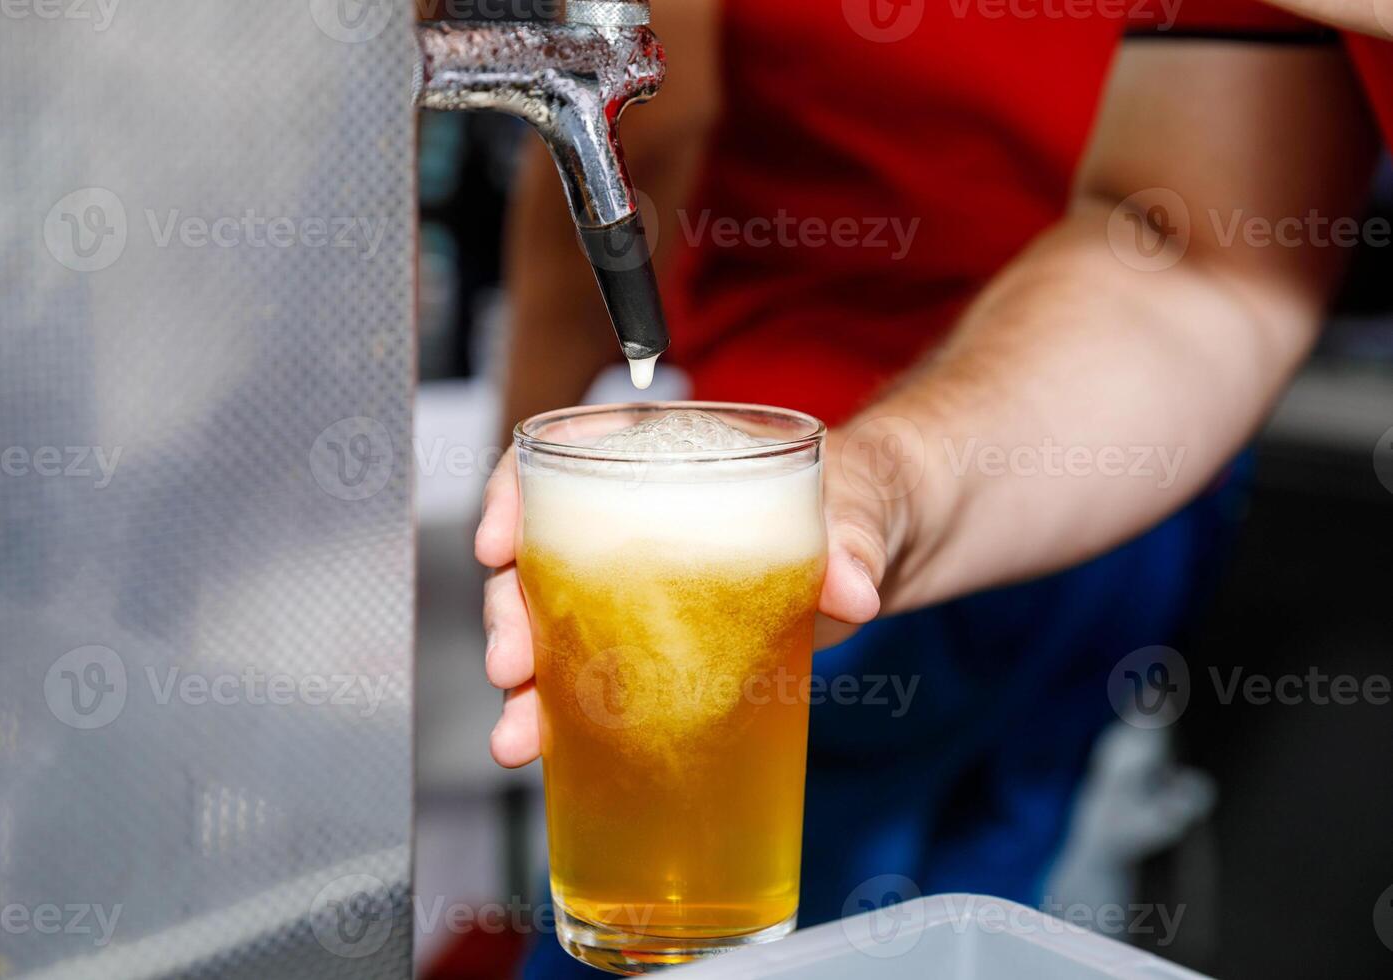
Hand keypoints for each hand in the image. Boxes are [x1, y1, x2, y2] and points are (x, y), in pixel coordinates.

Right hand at [475, 432, 902, 767]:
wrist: (899, 543)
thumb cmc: (867, 488)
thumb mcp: (865, 493)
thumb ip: (856, 534)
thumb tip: (852, 587)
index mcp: (672, 458)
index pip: (565, 458)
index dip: (514, 496)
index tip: (497, 544)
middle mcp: (643, 521)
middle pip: (545, 557)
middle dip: (511, 615)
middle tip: (512, 663)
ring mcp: (652, 589)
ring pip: (561, 627)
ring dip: (529, 684)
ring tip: (520, 734)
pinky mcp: (674, 647)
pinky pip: (607, 676)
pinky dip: (573, 716)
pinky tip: (557, 753)